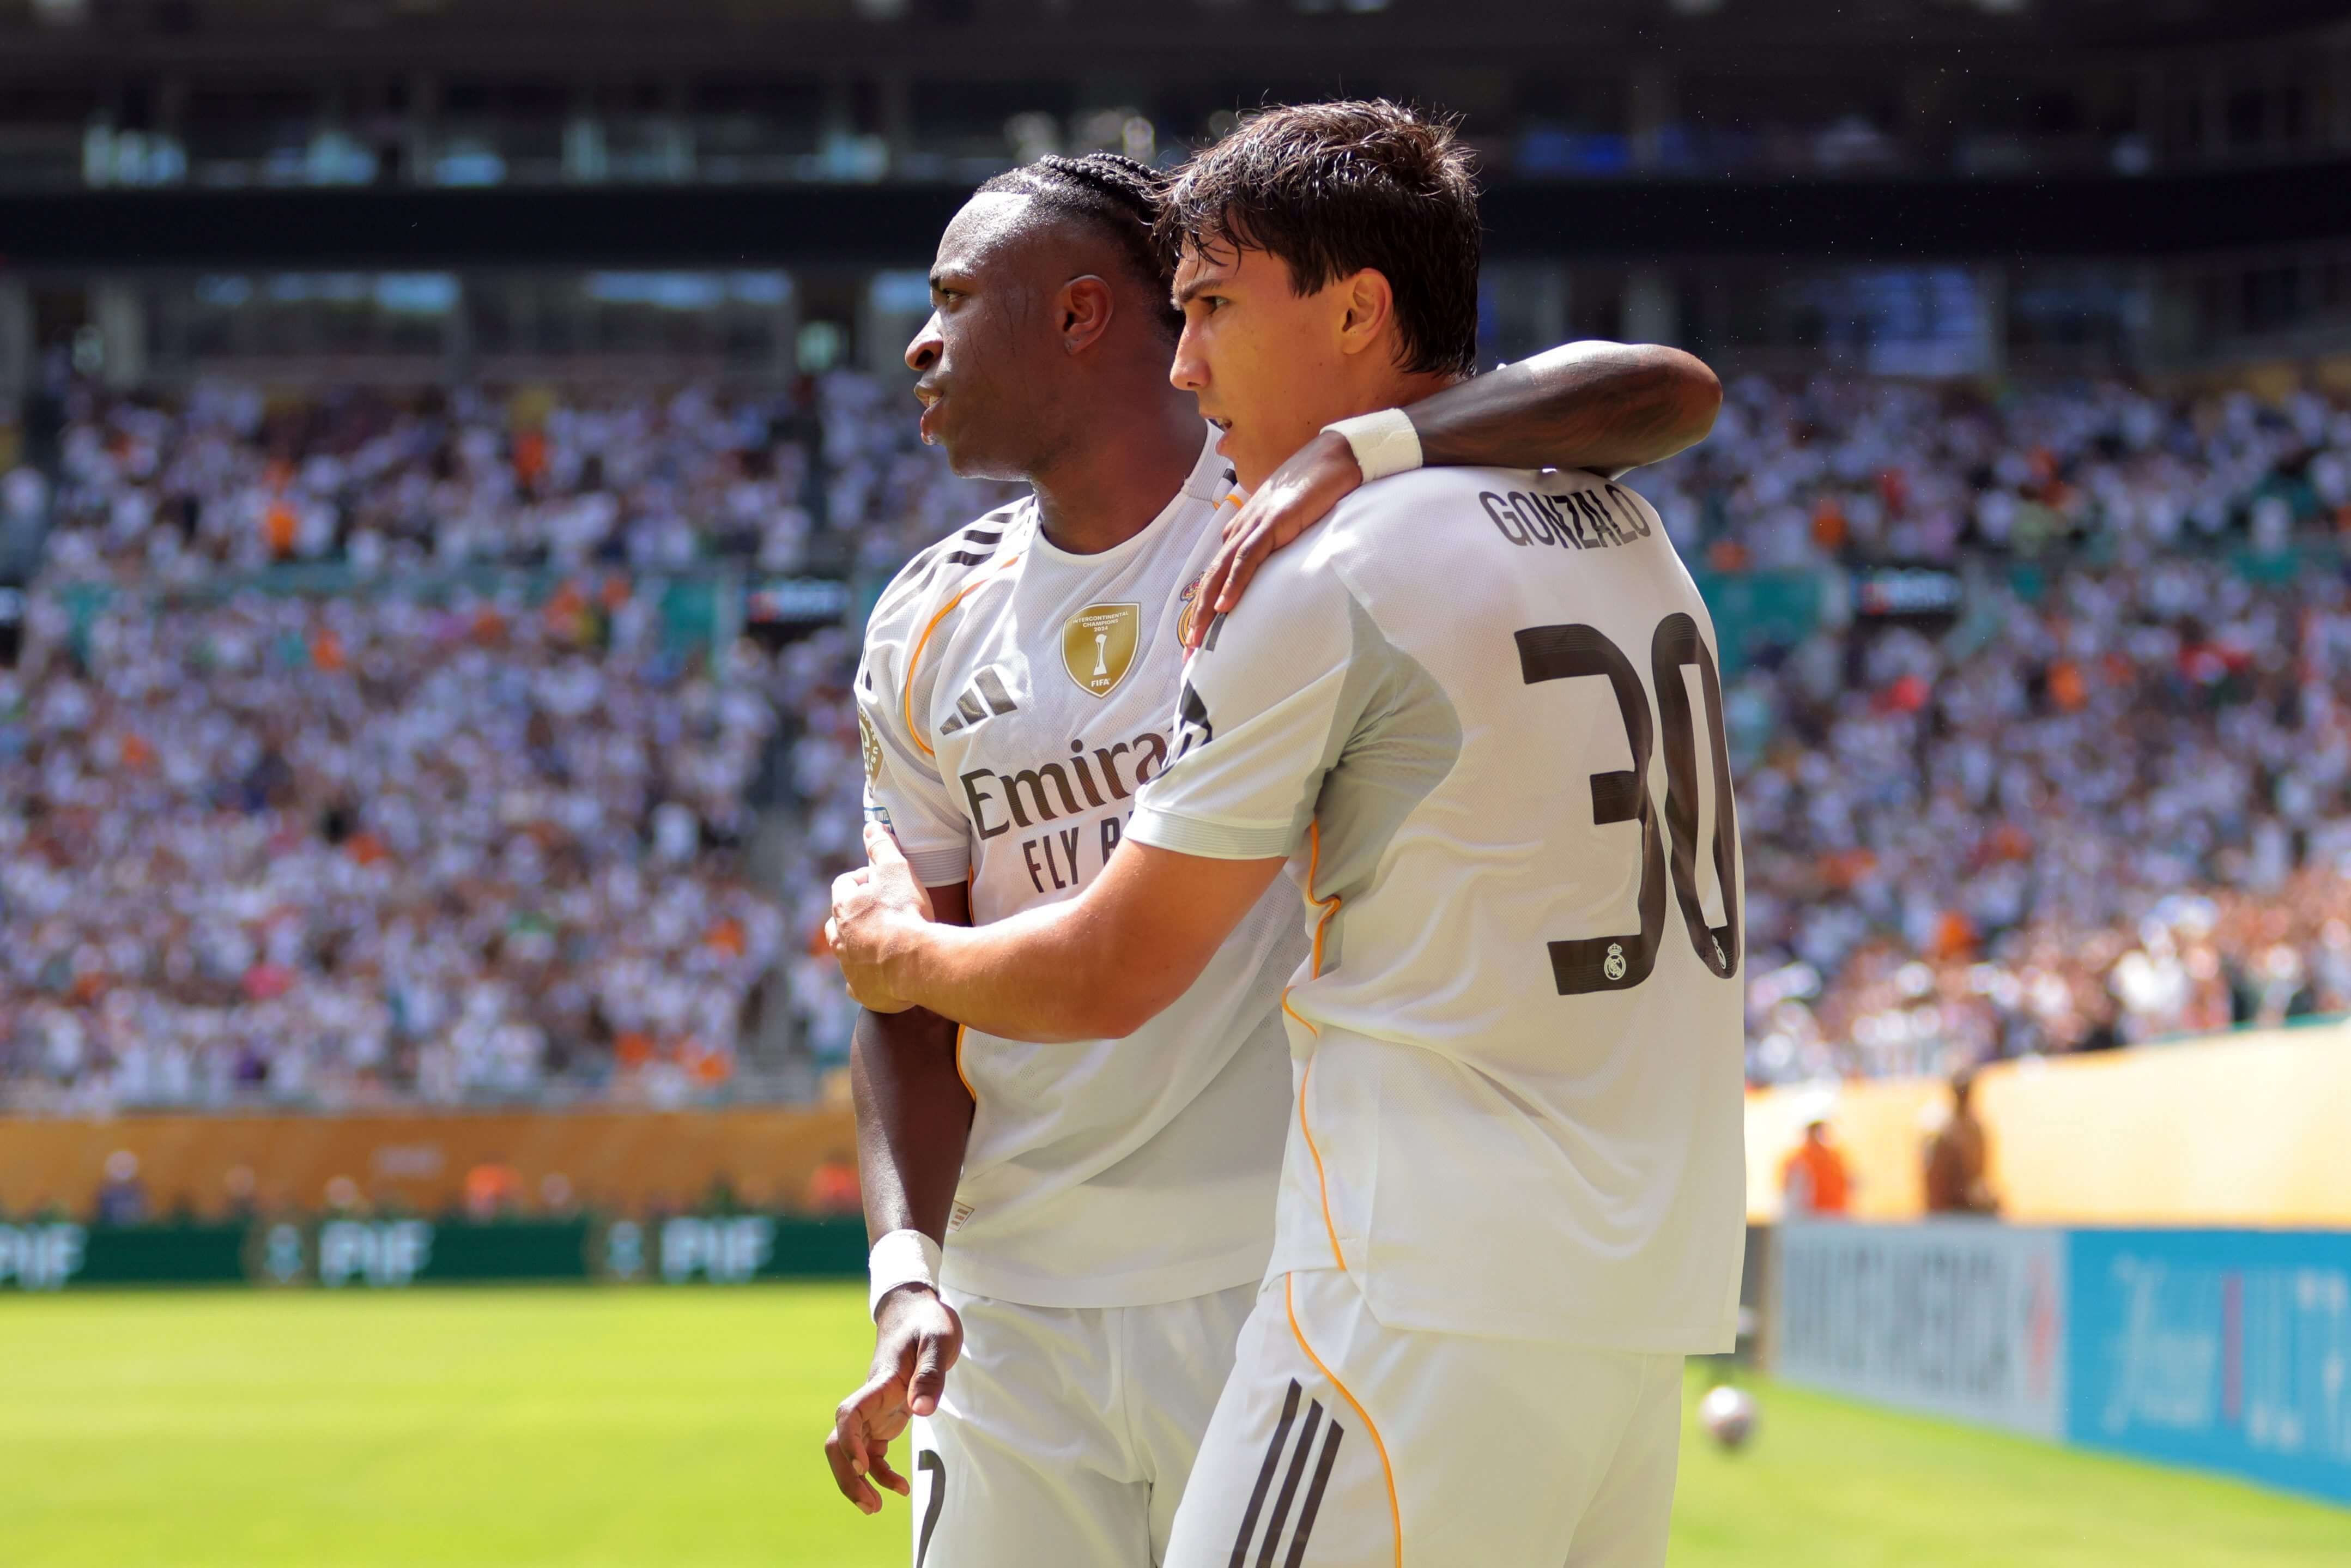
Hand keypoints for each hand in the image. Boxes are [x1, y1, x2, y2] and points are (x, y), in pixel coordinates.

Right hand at [823, 1284, 963, 1514]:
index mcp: (881, 1381)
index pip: (850, 1413)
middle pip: (839, 1441)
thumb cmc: (929, 1322)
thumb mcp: (939, 1341)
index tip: (863, 1465)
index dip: (849, 1441)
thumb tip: (922, 1411)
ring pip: (848, 1450)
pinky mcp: (883, 1416)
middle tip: (869, 1505)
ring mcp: (874, 1409)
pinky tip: (897, 1488)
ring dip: (856, 1481)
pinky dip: (878, 1472)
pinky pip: (870, 1451)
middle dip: (847, 1476)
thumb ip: (931, 1374)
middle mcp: (871, 1398)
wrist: (915, 1310)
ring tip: (875, 1509)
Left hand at [827, 824, 936, 1012]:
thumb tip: (871, 826)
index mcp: (843, 906)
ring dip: (857, 945)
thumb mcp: (897, 869)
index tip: (882, 882)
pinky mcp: (861, 990)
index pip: (844, 884)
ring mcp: (848, 966)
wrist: (916, 962)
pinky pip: (857, 984)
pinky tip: (879, 977)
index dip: (863, 879)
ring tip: (882, 943)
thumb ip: (882, 847)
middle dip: (854, 915)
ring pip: (845, 952)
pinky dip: (864, 979)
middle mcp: (839, 937)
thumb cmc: (905, 912)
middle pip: (837, 921)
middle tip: (881, 913)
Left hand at [1183, 430, 1362, 649]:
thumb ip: (1277, 545)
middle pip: (1210, 579)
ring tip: (1199, 640)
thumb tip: (1278, 571)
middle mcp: (1240, 531)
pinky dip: (1234, 583)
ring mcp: (1253, 527)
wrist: (1333, 459)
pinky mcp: (1272, 524)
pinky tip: (1226, 606)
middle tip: (1189, 653)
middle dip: (1198, 618)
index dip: (1205, 608)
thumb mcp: (1290, 525)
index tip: (1199, 639)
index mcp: (1242, 532)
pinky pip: (1247, 559)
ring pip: (1221, 573)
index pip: (1216, 575)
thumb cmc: (1314, 490)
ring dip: (1207, 609)